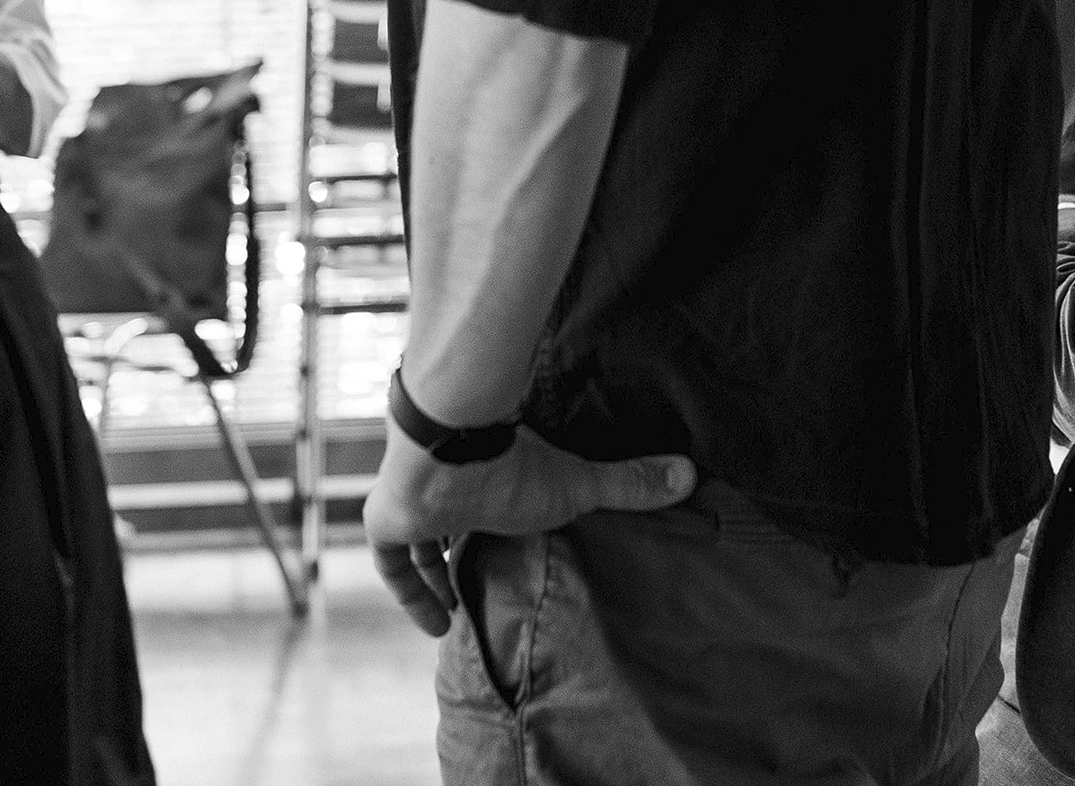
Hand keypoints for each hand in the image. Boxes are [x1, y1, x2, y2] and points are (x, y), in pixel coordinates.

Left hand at [363, 423, 696, 635]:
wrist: (448, 449)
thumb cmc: (510, 465)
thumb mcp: (575, 485)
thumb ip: (627, 484)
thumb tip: (688, 472)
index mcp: (486, 476)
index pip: (486, 501)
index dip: (493, 523)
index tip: (505, 547)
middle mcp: (445, 486)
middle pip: (447, 521)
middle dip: (458, 549)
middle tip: (477, 587)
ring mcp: (410, 503)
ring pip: (414, 539)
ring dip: (431, 572)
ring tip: (457, 611)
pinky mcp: (386, 520)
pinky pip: (389, 561)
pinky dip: (408, 591)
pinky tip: (435, 625)